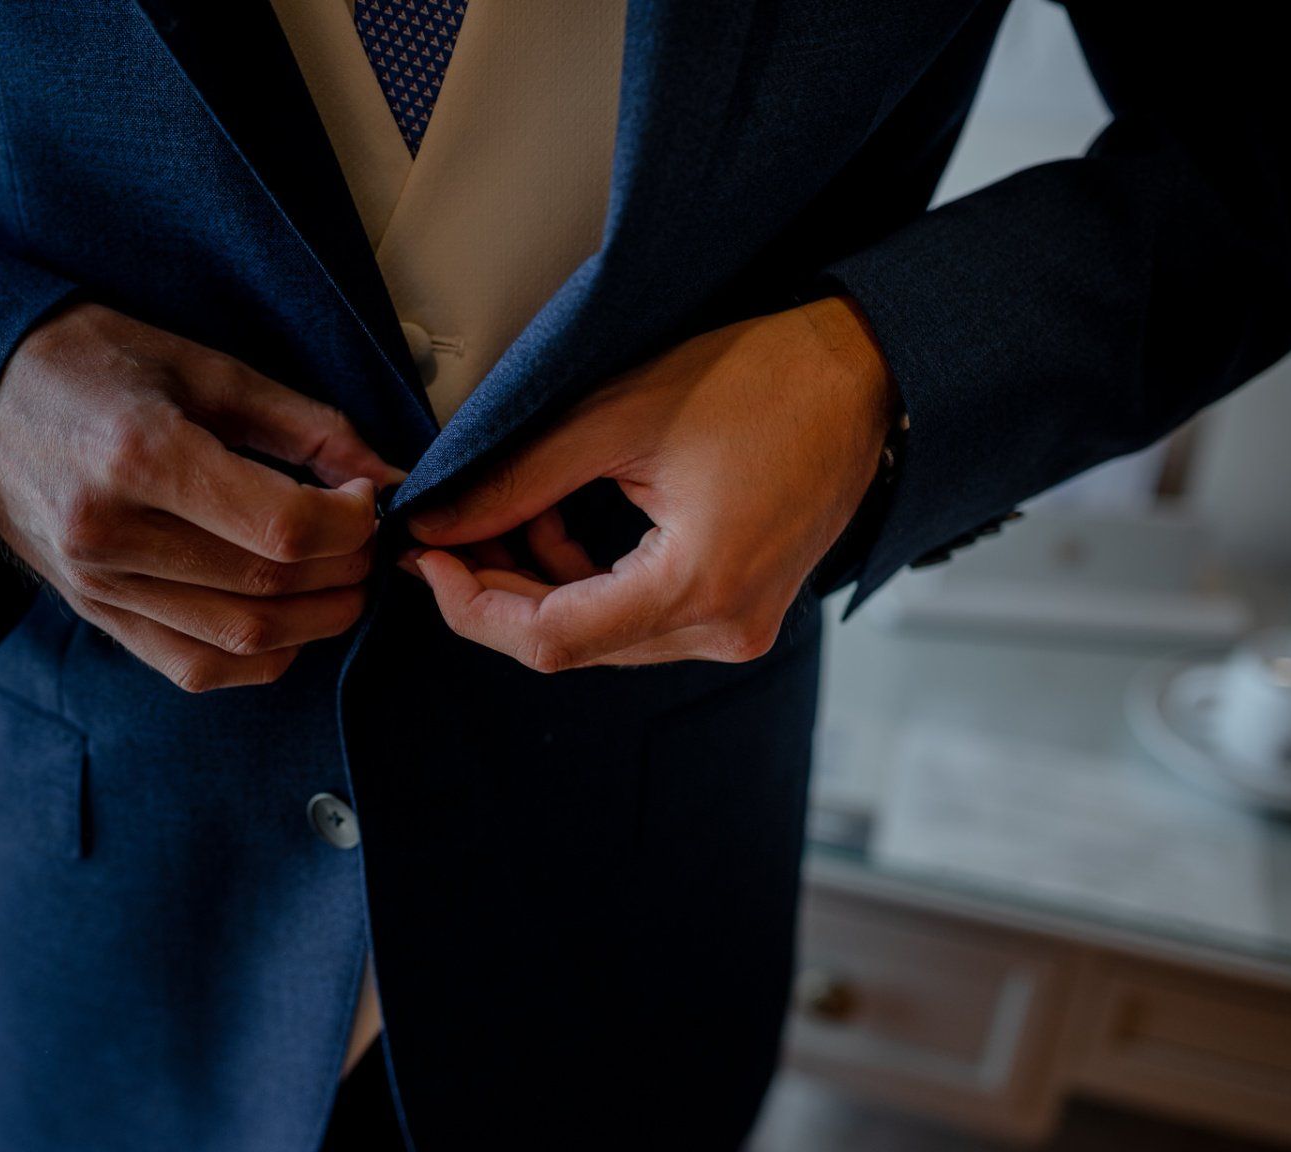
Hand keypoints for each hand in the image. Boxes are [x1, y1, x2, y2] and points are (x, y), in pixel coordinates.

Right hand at [0, 302, 405, 690]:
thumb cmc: (85, 365)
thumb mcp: (199, 366)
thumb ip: (302, 426)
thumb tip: (384, 476)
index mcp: (139, 455)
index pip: (279, 528)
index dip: (350, 524)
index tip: (367, 498)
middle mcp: (111, 533)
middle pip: (269, 586)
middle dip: (345, 570)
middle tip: (365, 537)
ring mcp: (97, 586)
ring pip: (244, 639)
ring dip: (317, 618)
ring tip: (338, 574)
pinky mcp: (95, 616)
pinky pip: (199, 666)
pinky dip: (262, 654)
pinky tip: (286, 613)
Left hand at [403, 297, 893, 670]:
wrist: (864, 368)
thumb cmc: (763, 377)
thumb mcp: (616, 417)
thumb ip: (516, 482)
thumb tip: (438, 524)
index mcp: (701, 588)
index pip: (552, 640)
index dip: (473, 607)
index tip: (426, 559)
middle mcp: (724, 630)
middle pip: (572, 644)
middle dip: (497, 588)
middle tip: (448, 531)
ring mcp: (737, 626)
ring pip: (599, 634)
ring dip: (538, 581)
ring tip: (505, 512)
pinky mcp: (738, 607)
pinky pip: (636, 616)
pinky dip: (583, 578)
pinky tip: (556, 523)